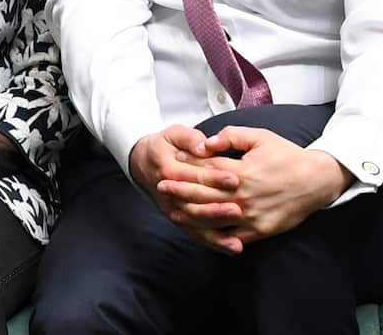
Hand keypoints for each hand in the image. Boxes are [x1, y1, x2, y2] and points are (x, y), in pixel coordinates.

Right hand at [129, 125, 241, 252]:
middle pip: (194, 204)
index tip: (235, 179)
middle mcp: (168, 194)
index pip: (192, 176)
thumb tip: (203, 146)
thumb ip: (189, 138)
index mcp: (168, 169)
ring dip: (217, 232)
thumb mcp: (173, 134)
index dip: (213, 178)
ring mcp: (173, 209)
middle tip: (239, 209)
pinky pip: (197, 234)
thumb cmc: (164, 146)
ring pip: (195, 224)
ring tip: (237, 238)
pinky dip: (215, 242)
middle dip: (217, 209)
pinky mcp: (179, 219)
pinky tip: (233, 247)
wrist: (142, 163)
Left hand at [164, 127, 352, 251]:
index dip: (186, 167)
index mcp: (241, 171)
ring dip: (191, 216)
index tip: (169, 163)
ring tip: (173, 211)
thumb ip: (230, 136)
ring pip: (214, 219)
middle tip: (160, 187)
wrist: (317, 181)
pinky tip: (201, 233)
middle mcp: (243, 195)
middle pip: (204, 195)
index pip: (206, 171)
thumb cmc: (286, 156)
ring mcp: (251, 215)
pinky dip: (215, 236)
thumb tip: (206, 143)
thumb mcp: (259, 137)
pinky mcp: (260, 231)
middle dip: (180, 191)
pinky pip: (232, 236)